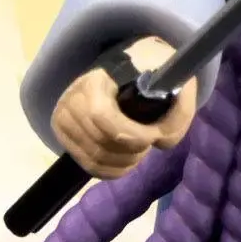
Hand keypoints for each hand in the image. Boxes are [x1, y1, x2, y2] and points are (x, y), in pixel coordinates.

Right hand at [50, 36, 198, 178]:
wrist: (127, 71)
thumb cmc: (152, 77)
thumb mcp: (174, 85)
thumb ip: (177, 114)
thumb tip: (159, 139)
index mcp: (97, 79)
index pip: (101, 115)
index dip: (131, 135)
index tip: (153, 137)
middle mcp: (72, 97)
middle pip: (100, 142)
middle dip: (132, 150)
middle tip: (149, 142)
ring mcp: (63, 117)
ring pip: (94, 157)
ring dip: (124, 161)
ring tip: (139, 150)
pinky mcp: (63, 134)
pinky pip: (87, 164)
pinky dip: (111, 170)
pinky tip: (126, 160)